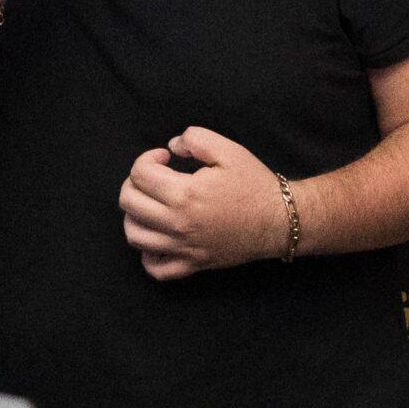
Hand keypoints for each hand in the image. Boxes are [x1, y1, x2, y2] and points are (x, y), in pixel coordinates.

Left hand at [119, 126, 284, 281]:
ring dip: (135, 214)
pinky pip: (156, 268)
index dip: (146, 158)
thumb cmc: (256, 186)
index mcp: (185, 194)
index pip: (139, 174)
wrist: (280, 221)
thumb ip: (195, 139)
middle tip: (155, 177)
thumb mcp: (229, 150)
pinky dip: (147, 255)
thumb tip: (172, 146)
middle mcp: (178, 224)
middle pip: (128, 202)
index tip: (165, 158)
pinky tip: (158, 238)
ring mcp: (183, 248)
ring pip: (134, 235)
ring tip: (152, 204)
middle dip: (135, 182)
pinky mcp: (192, 264)